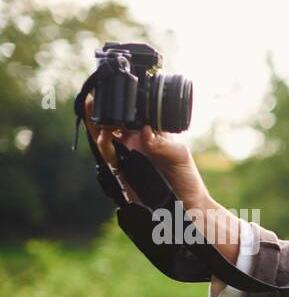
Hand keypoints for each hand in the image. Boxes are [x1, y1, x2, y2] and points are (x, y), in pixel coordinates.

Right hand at [82, 93, 210, 208]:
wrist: (186, 204)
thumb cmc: (185, 177)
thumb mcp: (179, 155)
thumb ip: (163, 143)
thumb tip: (145, 132)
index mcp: (148, 134)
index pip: (130, 116)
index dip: (119, 104)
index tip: (111, 92)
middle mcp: (134, 143)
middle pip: (111, 124)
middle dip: (100, 112)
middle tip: (93, 100)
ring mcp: (126, 157)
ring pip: (104, 139)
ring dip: (99, 127)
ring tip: (100, 118)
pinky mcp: (121, 172)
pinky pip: (108, 157)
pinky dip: (104, 146)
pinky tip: (105, 138)